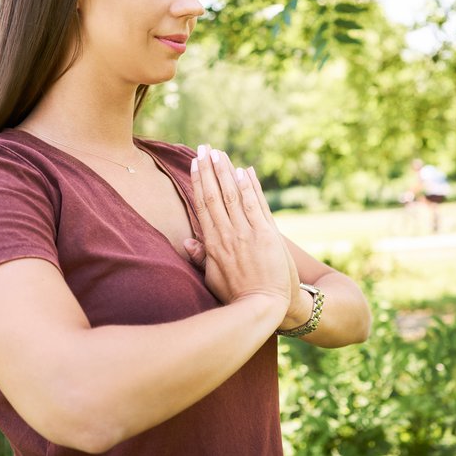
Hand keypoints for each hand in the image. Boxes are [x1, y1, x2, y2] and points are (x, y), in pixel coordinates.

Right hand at [185, 145, 291, 311]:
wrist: (265, 307)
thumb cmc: (237, 296)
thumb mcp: (212, 278)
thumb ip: (200, 257)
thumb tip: (186, 240)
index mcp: (213, 243)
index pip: (203, 205)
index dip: (198, 182)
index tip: (194, 164)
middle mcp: (229, 234)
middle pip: (216, 195)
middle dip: (209, 169)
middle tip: (204, 147)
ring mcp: (248, 233)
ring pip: (235, 195)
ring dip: (226, 172)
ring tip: (220, 152)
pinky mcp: (268, 235)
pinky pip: (257, 205)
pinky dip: (251, 187)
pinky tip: (244, 171)